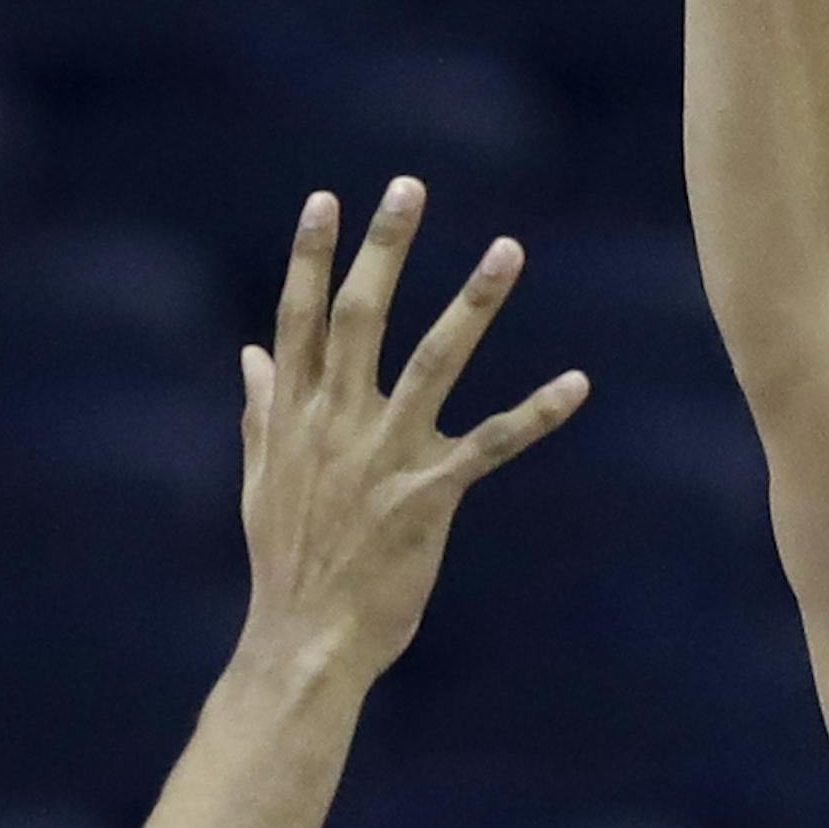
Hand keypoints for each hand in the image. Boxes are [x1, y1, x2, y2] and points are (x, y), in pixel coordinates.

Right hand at [240, 183, 587, 680]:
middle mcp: (335, 424)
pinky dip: (537, 414)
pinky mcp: (428, 497)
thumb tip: (251, 353)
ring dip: (473, 303)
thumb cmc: (288, 563)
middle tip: (408, 185)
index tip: (325, 199)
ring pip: (433, 362)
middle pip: (361, 317)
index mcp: (295, 416)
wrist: (303, 642)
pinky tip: (578, 384)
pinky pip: (491, 445)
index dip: (310, 257)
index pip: (299, 319)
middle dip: (385, 248)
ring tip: (508, 249)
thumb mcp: (262, 480)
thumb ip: (262, 410)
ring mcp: (383, 457)